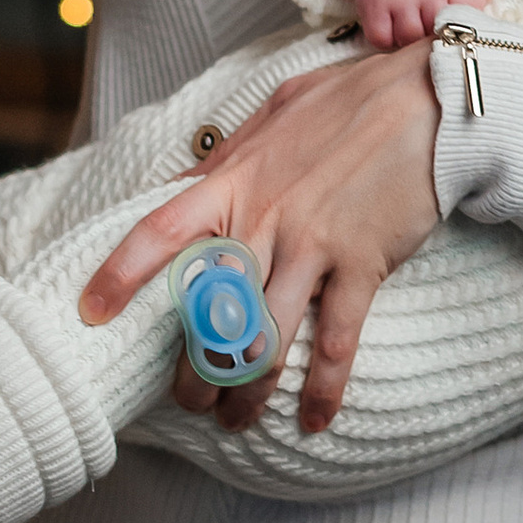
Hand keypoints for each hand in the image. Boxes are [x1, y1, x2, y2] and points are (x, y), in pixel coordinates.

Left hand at [78, 43, 440, 435]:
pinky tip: (314, 421)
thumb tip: (184, 180)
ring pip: (265, 338)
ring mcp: (313, 244)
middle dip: (194, 369)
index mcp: (235, 179)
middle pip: (211, 309)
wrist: (430, 100)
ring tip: (237, 422)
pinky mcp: (361, 264)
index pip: (162, 231)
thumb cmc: (350, 101)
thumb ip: (229, 155)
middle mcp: (265, 217)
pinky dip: (323, 389)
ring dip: (248, 392)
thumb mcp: (275, 113)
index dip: (121, 273)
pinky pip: (335, 341)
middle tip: (188, 402)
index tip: (92, 312)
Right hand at [311, 0, 490, 50]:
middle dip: (436, 34)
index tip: (457, 23)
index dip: (462, 29)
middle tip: (433, 21)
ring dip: (411, 39)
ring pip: (409, 40)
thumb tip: (474, 35)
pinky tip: (394, 21)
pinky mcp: (372, 0)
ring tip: (414, 19)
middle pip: (438, 34)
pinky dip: (387, 38)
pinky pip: (382, 39)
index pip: (467, 22)